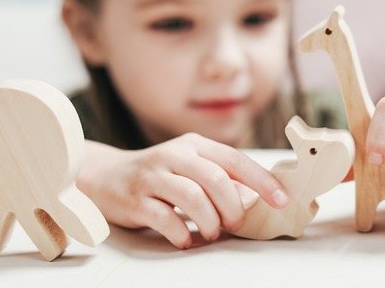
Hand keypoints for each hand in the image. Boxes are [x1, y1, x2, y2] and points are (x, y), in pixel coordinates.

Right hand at [78, 134, 288, 248]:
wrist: (103, 176)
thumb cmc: (158, 175)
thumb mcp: (190, 167)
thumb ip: (221, 178)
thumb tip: (257, 196)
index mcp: (194, 145)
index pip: (235, 159)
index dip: (261, 180)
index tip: (281, 199)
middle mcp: (174, 155)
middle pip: (216, 179)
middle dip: (233, 206)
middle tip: (235, 224)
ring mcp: (153, 176)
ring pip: (192, 197)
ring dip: (209, 221)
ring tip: (211, 233)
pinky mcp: (135, 199)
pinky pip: (164, 219)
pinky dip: (181, 234)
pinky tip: (185, 240)